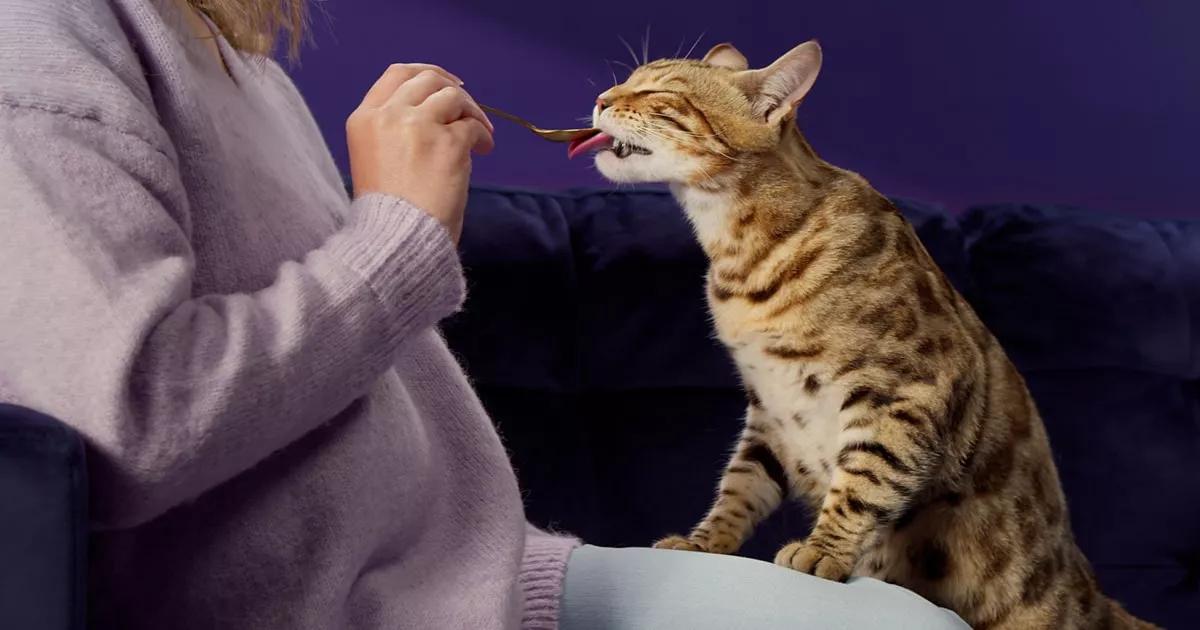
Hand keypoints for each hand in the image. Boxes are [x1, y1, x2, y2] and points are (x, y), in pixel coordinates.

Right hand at [346, 63, 494, 243]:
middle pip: (428, 79)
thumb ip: (395, 131)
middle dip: (454, 91)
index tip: (448, 84)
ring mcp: (418, 126)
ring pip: (454, 96)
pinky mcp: (448, 143)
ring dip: (472, 112)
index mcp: (364, 119)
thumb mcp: (374, 160)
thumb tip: (438, 113)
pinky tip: (483, 151)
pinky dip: (483, 135)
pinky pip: (473, 126)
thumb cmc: (387, 213)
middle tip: (470, 111)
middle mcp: (388, 115)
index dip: (428, 74)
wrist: (396, 241)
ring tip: (479, 137)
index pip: (397, 74)